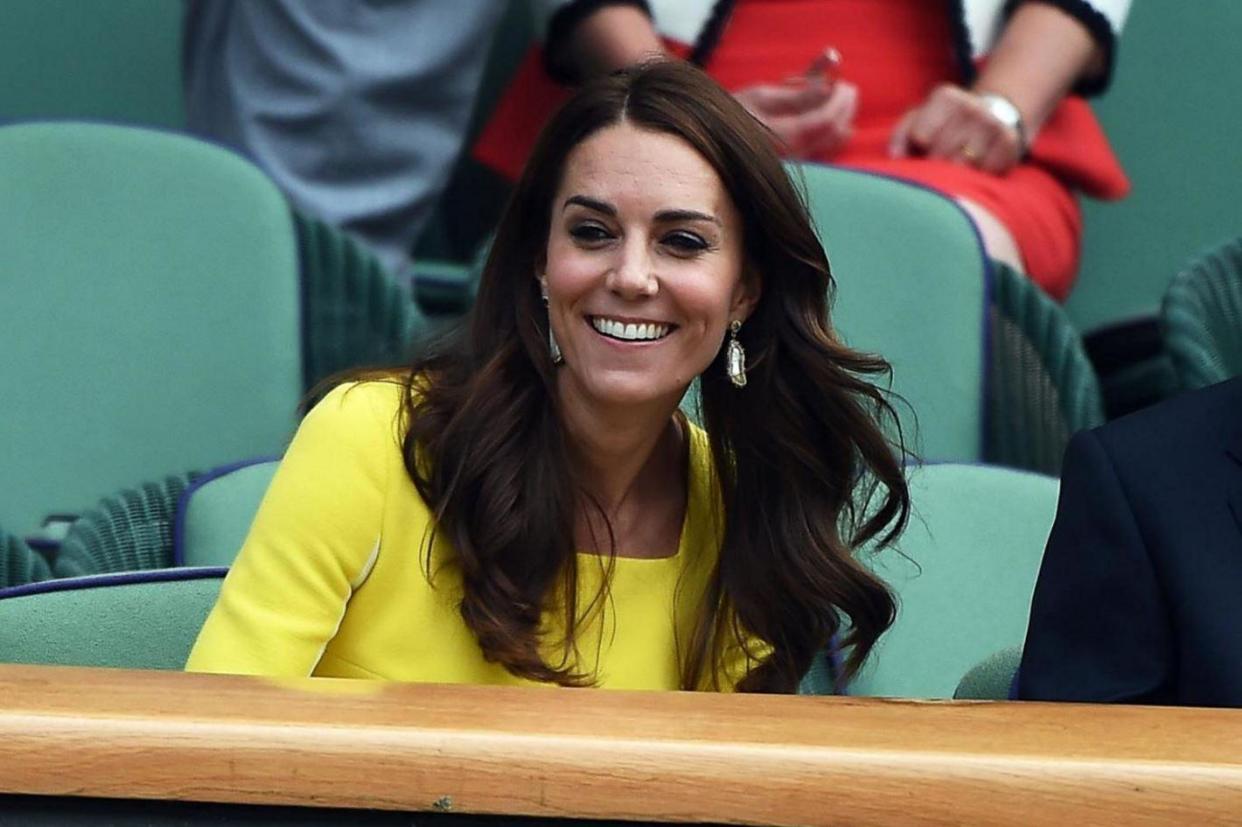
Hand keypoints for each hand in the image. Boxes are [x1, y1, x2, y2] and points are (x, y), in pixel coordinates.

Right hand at [734, 78, 858, 159]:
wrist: (713, 144)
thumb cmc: (733, 114)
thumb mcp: (763, 96)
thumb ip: (798, 93)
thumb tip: (827, 86)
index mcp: (786, 136)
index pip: (827, 119)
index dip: (840, 99)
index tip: (841, 82)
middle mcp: (795, 152)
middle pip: (835, 131)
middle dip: (846, 106)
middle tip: (845, 86)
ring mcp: (796, 161)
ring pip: (832, 143)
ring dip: (843, 118)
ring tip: (838, 98)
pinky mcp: (795, 163)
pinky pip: (824, 150)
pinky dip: (834, 133)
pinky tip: (839, 124)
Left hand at [888, 83, 1022, 174]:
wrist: (990, 118)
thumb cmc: (944, 126)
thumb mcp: (918, 122)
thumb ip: (900, 136)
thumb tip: (896, 158)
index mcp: (945, 97)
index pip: (920, 136)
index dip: (919, 148)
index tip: (925, 146)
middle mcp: (971, 105)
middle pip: (941, 155)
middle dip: (937, 163)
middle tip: (944, 157)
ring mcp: (992, 123)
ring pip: (963, 167)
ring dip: (959, 172)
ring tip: (961, 160)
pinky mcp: (1010, 141)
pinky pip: (987, 172)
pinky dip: (981, 174)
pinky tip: (980, 163)